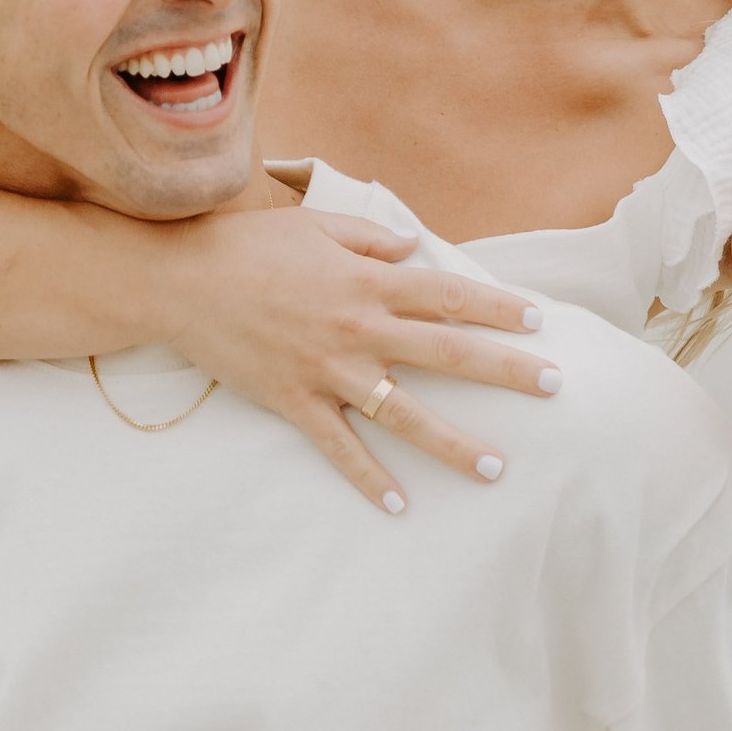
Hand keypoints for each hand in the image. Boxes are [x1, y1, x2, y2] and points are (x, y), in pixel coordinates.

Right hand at [157, 204, 560, 514]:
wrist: (177, 281)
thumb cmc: (245, 246)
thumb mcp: (313, 225)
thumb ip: (368, 237)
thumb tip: (413, 249)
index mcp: (367, 280)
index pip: (448, 295)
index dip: (496, 307)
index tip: (539, 320)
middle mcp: (357, 327)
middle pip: (446, 352)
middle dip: (505, 370)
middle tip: (553, 386)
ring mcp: (327, 369)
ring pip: (404, 412)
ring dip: (453, 442)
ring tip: (496, 468)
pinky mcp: (294, 401)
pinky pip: (339, 448)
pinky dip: (368, 478)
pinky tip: (398, 504)